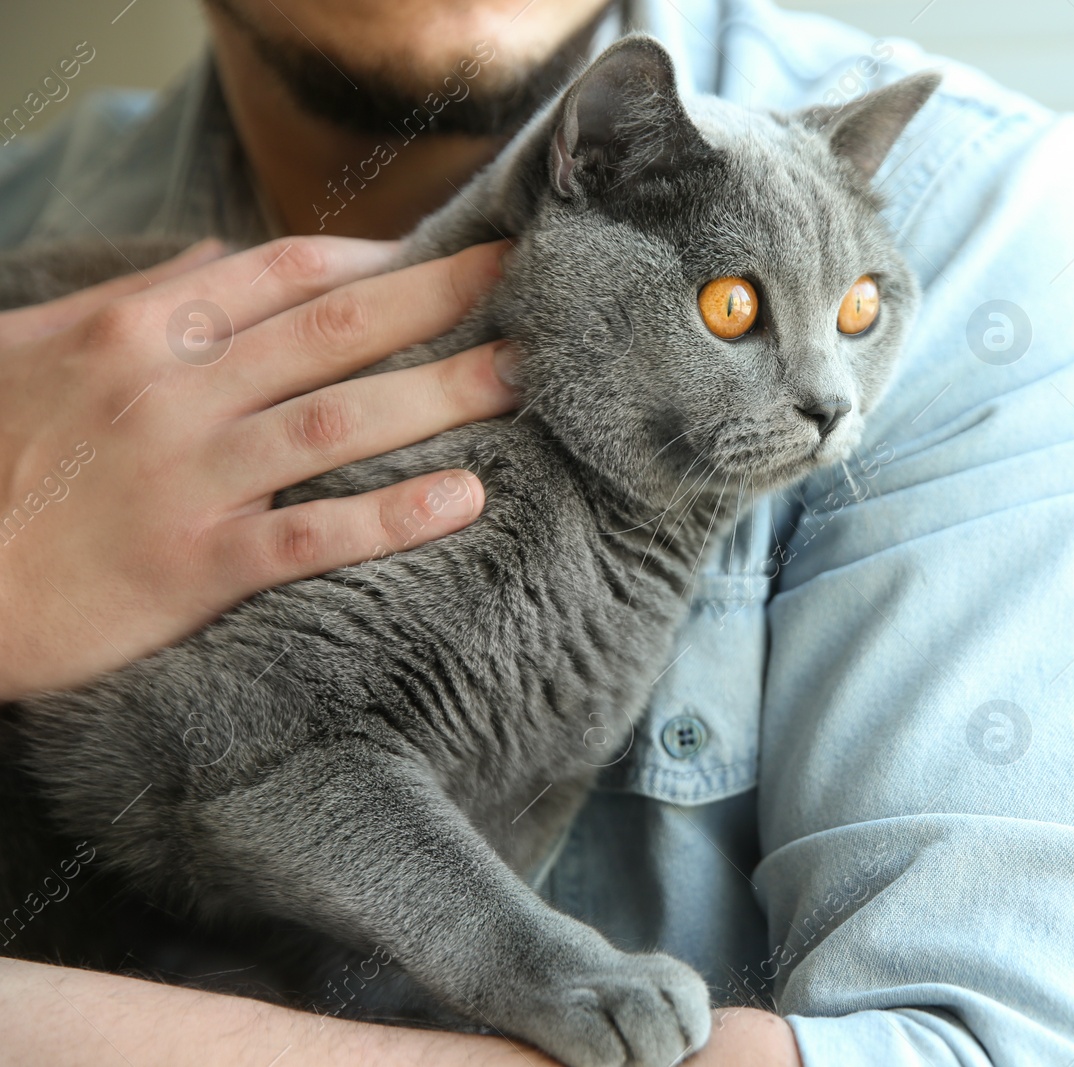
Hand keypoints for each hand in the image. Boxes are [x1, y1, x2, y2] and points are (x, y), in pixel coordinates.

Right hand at [0, 236, 516, 700]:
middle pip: (334, 333)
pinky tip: (464, 500)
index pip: (282, 275)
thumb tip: (220, 252)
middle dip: (438, 303)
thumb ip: (138, 299)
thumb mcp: (36, 347)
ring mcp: (187, 479)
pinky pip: (312, 535)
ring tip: (521, 379)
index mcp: (136, 333)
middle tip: (523, 287)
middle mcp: (173, 394)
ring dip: (440, 395)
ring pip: (339, 422)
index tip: (447, 253)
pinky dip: (391, 517)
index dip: (377, 259)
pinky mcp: (194, 565)